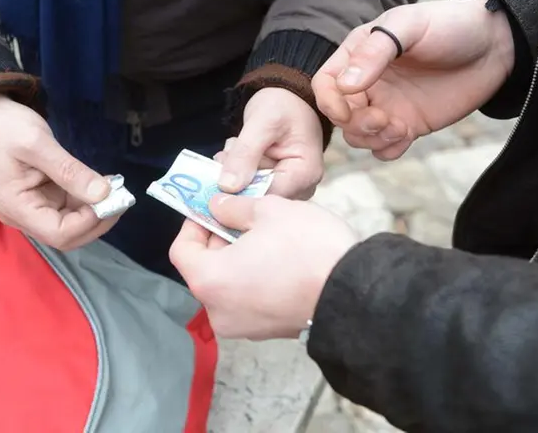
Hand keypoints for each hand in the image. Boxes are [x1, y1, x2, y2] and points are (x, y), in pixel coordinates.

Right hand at [0, 95, 118, 249]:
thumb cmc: (5, 128)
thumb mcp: (38, 144)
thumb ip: (70, 171)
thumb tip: (103, 193)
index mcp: (16, 207)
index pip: (58, 233)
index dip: (88, 222)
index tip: (110, 199)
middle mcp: (24, 215)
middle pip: (67, 235)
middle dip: (97, 220)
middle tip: (121, 197)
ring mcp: (34, 208)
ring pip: (72, 224)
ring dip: (96, 211)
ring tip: (116, 189)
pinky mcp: (44, 198)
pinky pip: (70, 208)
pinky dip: (89, 201)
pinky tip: (102, 185)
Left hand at [169, 194, 357, 339]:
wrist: (355, 292)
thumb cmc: (308, 249)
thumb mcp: (269, 210)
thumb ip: (234, 207)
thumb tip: (217, 206)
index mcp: (210, 281)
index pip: (182, 250)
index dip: (194, 224)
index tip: (211, 208)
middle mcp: (219, 311)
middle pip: (205, 269)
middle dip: (220, 240)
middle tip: (241, 216)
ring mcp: (243, 326)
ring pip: (228, 285)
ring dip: (239, 259)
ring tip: (265, 236)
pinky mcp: (267, 332)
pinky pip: (249, 300)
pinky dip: (255, 279)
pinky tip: (279, 260)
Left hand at [216, 87, 323, 199]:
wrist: (289, 98)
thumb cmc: (283, 105)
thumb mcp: (263, 122)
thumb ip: (245, 153)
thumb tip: (227, 187)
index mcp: (304, 174)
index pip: (268, 198)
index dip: (240, 195)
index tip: (216, 181)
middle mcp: (301, 188)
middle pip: (259, 199)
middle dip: (236, 179)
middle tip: (226, 154)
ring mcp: (288, 189)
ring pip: (249, 193)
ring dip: (234, 172)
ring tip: (234, 147)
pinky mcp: (274, 186)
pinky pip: (248, 187)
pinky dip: (237, 171)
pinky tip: (236, 153)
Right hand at [312, 0, 514, 159]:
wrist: (495, 46)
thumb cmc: (450, 26)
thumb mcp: (410, 26)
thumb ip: (375, 52)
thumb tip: (345, 85)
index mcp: (359, 55)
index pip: (326, 84)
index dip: (330, 102)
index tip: (348, 110)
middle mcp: (368, 84)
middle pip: (340, 116)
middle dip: (356, 124)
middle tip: (384, 119)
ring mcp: (387, 106)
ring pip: (358, 136)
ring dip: (372, 139)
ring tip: (399, 128)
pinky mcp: (408, 125)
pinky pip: (384, 149)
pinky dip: (389, 149)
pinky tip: (407, 135)